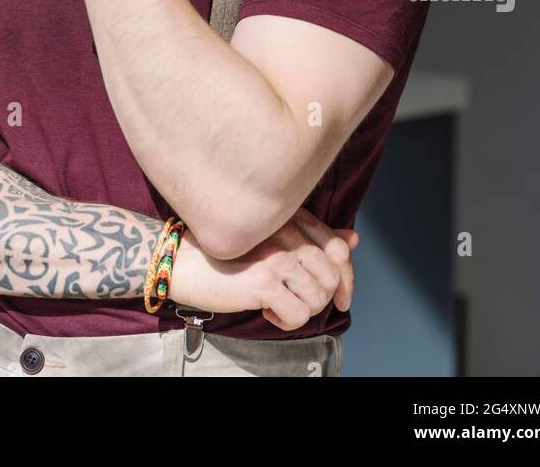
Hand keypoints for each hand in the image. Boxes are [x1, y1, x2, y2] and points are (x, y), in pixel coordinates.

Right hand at [169, 210, 358, 331]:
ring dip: (301, 309)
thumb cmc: (229, 252)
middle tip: (298, 302)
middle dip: (321, 298)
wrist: (185, 262)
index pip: (338, 248)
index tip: (340, 298)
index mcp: (292, 217)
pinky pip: (299, 315)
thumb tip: (353, 239)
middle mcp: (288, 232)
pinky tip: (266, 310)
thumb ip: (314, 237)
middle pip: (332, 275)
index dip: (345, 277)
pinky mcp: (265, 281)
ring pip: (318, 298)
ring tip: (277, 303)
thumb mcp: (274, 240)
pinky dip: (286, 321)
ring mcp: (278, 255)